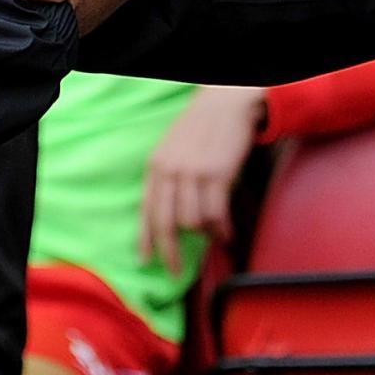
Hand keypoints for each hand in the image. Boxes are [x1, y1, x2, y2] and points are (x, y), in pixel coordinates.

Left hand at [140, 85, 266, 271]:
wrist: (228, 103)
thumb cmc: (203, 128)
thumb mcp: (175, 149)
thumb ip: (169, 178)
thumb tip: (170, 218)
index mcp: (157, 165)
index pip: (146, 210)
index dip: (145, 239)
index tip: (145, 260)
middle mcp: (171, 170)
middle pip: (165, 223)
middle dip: (170, 252)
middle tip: (176, 271)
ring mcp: (193, 172)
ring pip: (192, 222)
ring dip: (204, 236)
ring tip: (214, 238)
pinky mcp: (217, 174)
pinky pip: (215, 214)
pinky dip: (221, 230)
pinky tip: (227, 234)